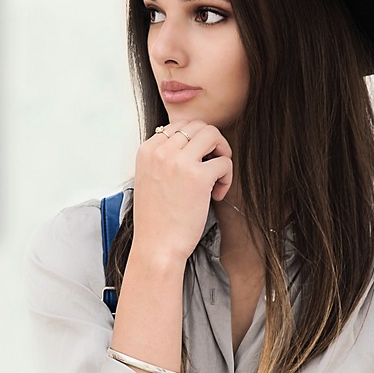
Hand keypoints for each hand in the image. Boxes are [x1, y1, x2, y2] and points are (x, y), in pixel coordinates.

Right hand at [131, 120, 232, 264]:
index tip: (197, 161)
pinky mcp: (199, 177)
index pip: (178, 125)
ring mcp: (179, 162)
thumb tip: (193, 143)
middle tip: (213, 164)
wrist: (156, 247)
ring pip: (213, 135)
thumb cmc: (156, 219)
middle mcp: (161, 151)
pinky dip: (227, 177)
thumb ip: (164, 158)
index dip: (194, 141)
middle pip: (197, 125)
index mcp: (146, 150)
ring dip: (222, 152)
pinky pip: (224, 162)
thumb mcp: (150, 179)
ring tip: (217, 176)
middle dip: (211, 141)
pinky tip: (216, 195)